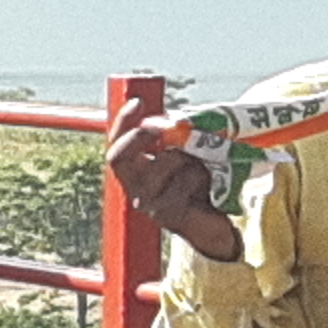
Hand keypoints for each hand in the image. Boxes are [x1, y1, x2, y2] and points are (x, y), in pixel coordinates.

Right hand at [105, 113, 243, 264]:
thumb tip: (171, 119)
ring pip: (163, 163)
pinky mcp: (170, 216)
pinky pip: (184, 182)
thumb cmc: (195, 185)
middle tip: (165, 126)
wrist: (211, 224)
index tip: (138, 103)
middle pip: (119, 156)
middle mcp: (135, 189)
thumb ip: (172, 139)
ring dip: (186, 156)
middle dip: (140, 136)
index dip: (122, 122)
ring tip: (202, 164)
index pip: (115, 146)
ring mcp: (149, 204)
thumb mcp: (182, 156)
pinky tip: (208, 184)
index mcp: (134, 173)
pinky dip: (200, 176)